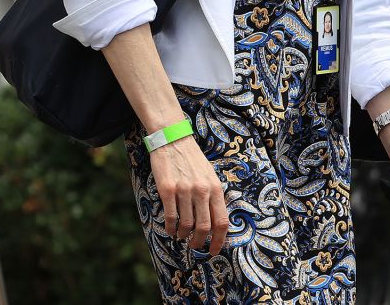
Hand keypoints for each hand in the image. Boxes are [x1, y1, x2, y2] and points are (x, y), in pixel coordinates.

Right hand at [149, 133, 228, 256]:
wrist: (173, 140)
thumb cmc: (192, 160)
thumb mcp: (210, 176)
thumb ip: (213, 197)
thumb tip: (216, 223)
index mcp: (215, 188)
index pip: (222, 221)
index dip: (219, 240)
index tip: (214, 250)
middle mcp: (202, 190)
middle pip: (205, 227)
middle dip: (200, 242)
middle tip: (195, 246)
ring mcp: (184, 190)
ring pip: (187, 225)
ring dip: (183, 235)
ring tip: (181, 236)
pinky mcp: (167, 190)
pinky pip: (170, 217)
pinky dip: (170, 228)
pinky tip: (170, 230)